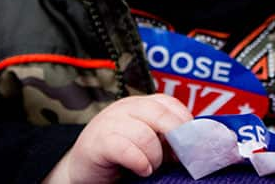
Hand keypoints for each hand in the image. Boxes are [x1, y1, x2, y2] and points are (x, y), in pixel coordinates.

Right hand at [43, 94, 192, 183]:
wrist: (81, 171)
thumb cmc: (118, 158)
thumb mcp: (146, 143)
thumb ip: (165, 139)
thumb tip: (192, 146)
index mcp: (139, 105)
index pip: (169, 103)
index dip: (185, 123)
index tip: (193, 144)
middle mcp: (124, 108)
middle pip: (160, 113)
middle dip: (176, 138)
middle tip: (179, 158)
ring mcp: (109, 123)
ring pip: (145, 133)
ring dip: (155, 156)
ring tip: (151, 167)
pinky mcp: (97, 143)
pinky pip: (125, 148)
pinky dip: (139, 161)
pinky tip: (142, 170)